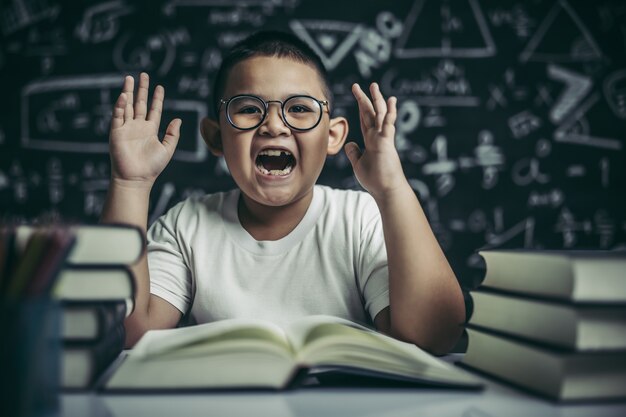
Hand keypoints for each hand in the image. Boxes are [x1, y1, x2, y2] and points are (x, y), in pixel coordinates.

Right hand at [109, 73, 180, 187]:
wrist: (136, 178)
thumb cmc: (152, 167)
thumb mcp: (167, 149)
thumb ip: (173, 134)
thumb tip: (178, 120)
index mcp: (151, 130)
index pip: (154, 109)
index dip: (157, 98)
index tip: (159, 87)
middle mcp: (138, 127)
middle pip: (140, 103)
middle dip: (142, 89)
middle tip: (143, 74)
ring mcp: (127, 128)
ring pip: (127, 106)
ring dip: (128, 92)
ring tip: (129, 78)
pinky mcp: (116, 132)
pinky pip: (118, 116)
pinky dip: (120, 106)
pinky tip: (124, 96)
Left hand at [344, 83, 405, 198]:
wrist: (386, 189)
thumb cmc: (375, 179)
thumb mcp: (358, 164)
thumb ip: (354, 152)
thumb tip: (349, 143)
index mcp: (371, 141)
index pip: (364, 120)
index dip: (360, 107)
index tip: (357, 96)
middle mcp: (377, 136)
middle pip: (370, 113)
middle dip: (364, 99)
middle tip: (356, 85)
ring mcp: (383, 138)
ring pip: (379, 114)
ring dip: (376, 99)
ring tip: (373, 85)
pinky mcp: (386, 142)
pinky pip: (388, 125)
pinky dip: (389, 112)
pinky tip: (390, 100)